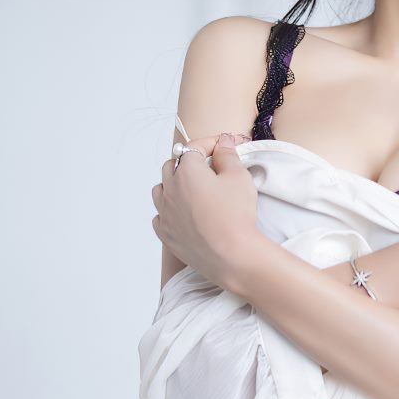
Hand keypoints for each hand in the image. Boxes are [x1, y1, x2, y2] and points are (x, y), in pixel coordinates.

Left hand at [151, 130, 258, 289]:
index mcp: (186, 171)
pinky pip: (160, 216)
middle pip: (172, 166)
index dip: (210, 144)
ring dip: (173, 186)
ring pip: (160, 190)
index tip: (224, 147)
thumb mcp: (239, 177)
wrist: (232, 254)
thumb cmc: (236, 215)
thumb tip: (223, 144)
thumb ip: (228, 156)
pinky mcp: (166, 234)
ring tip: (190, 190)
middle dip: (188, 162)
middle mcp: (170, 189)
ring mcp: (165, 213)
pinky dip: (168, 211)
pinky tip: (181, 214)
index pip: (194, 148)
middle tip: (208, 168)